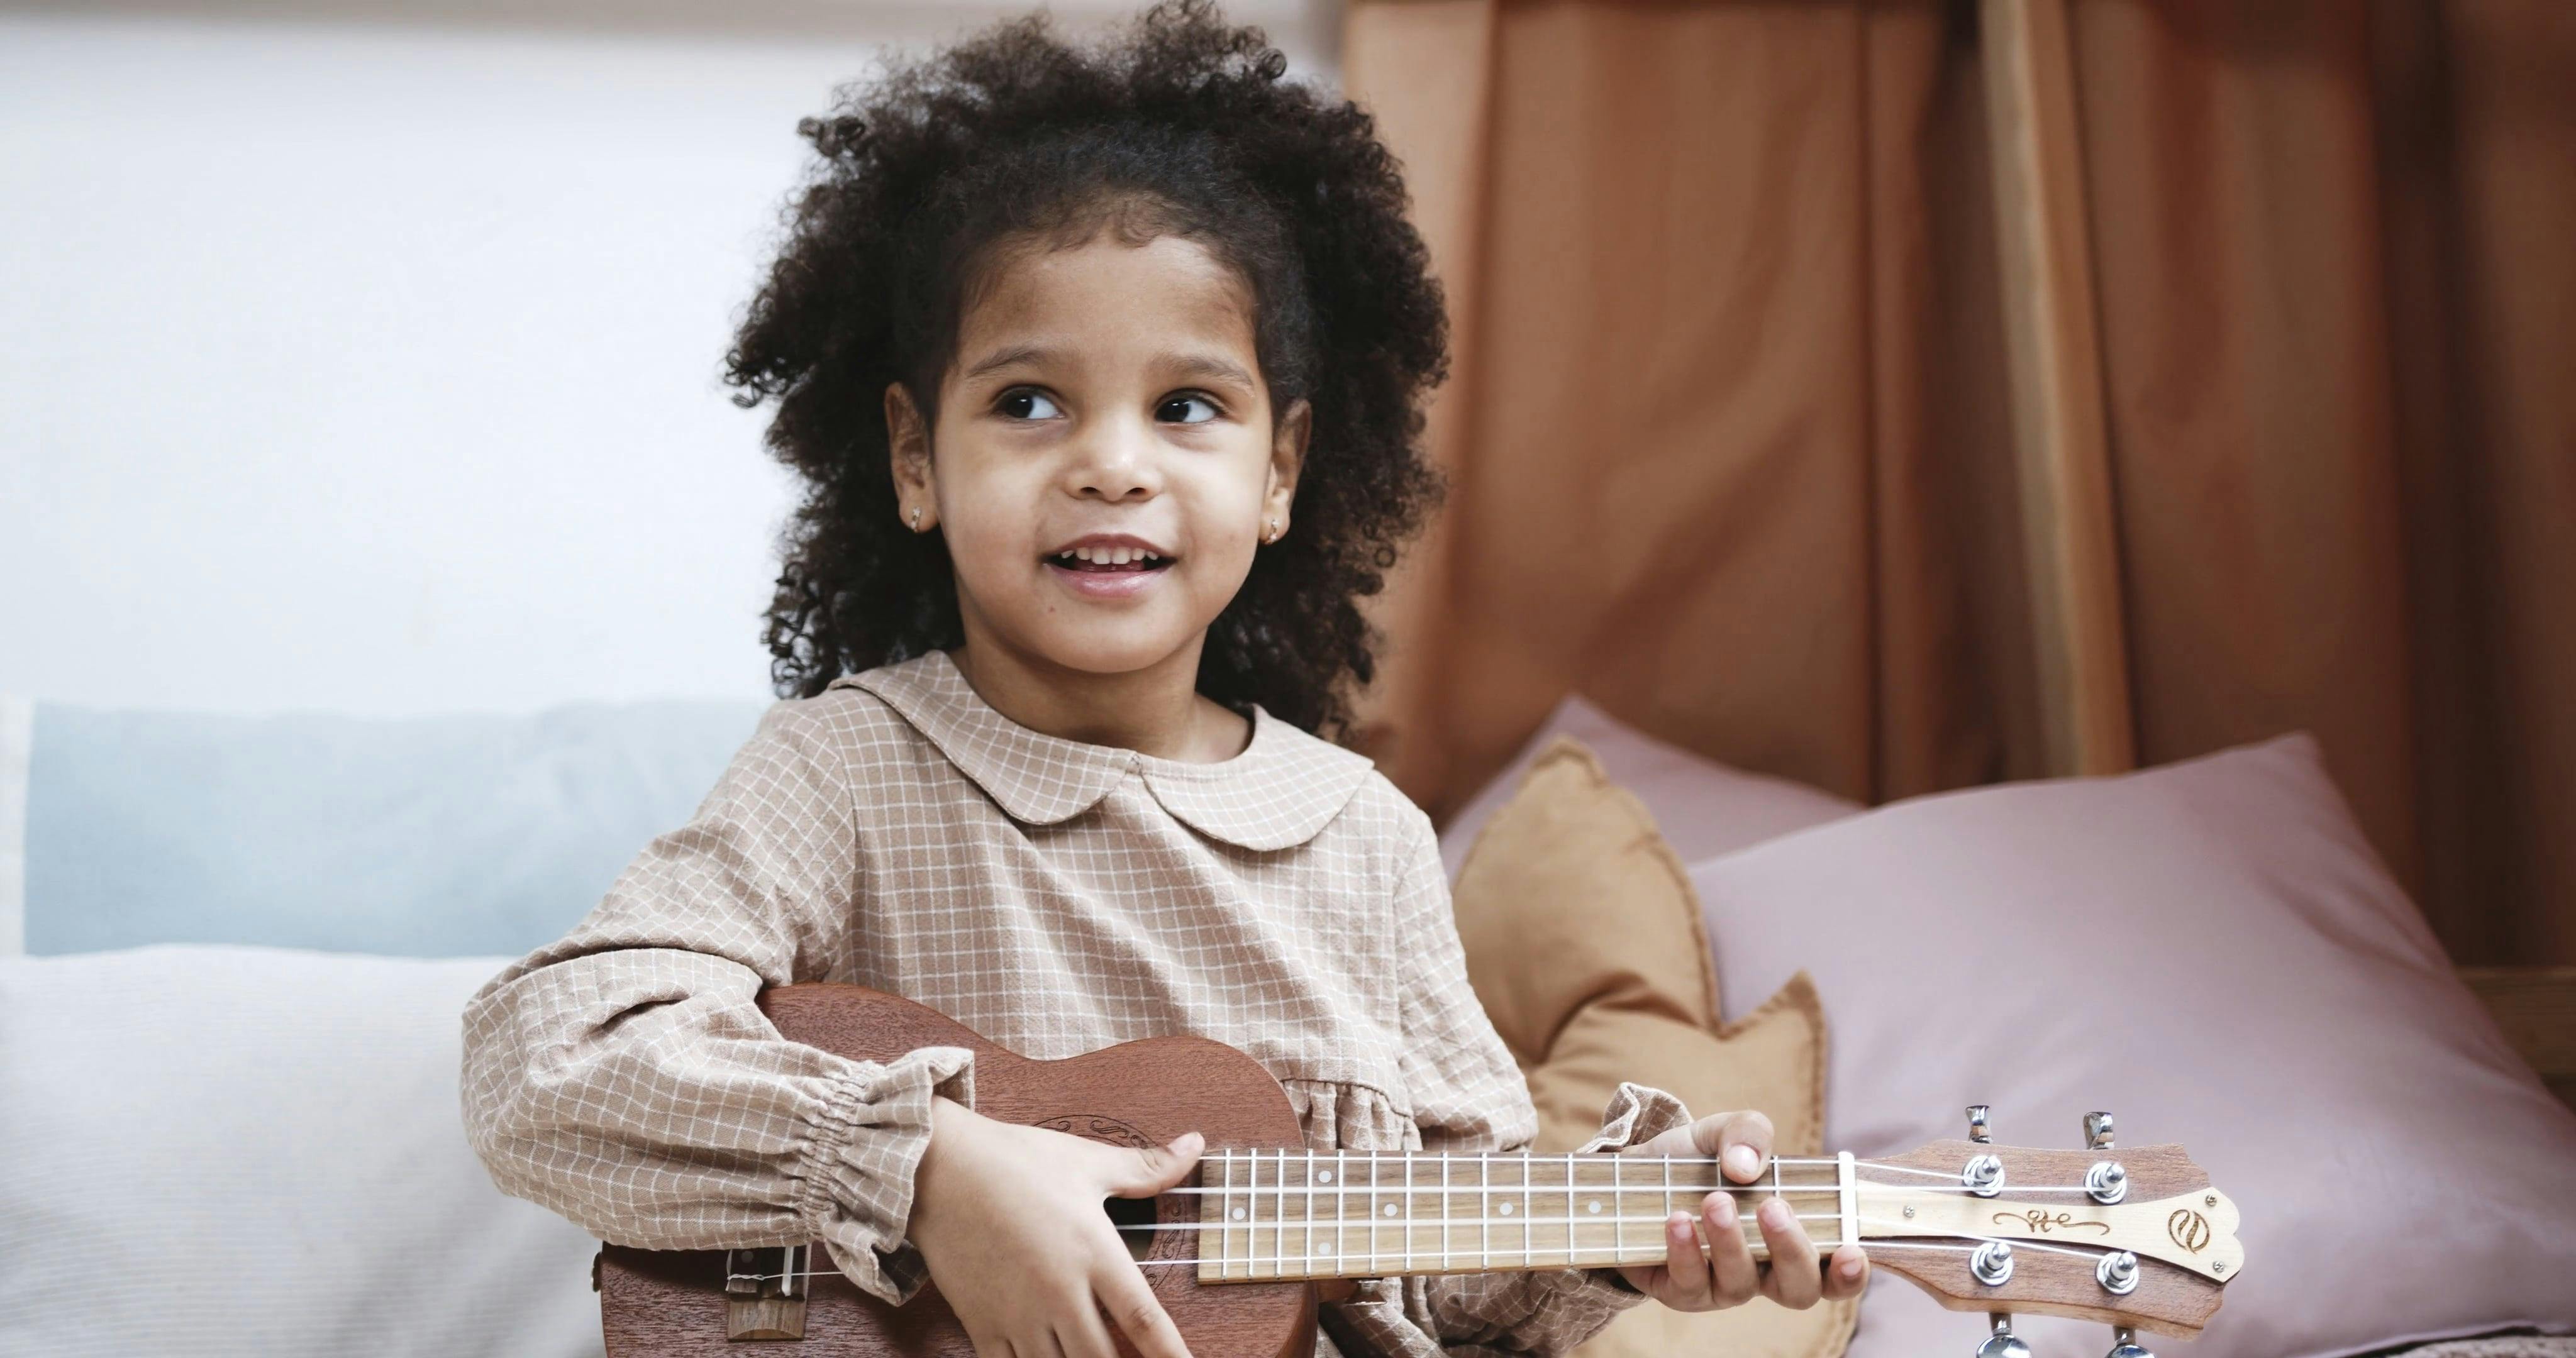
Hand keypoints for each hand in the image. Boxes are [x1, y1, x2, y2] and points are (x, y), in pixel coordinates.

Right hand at [909, 1096, 1202, 1357]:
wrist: (936, 1168)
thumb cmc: (1015, 1161)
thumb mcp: (1087, 1162)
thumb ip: (1146, 1168)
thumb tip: (1195, 1147)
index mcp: (1093, 1252)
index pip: (1144, 1319)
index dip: (1171, 1354)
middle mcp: (1058, 1290)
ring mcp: (1018, 1313)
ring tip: (1088, 1357)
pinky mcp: (982, 1323)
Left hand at [1612, 1110, 1867, 1310]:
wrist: (1633, 1171)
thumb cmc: (1696, 1160)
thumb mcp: (1725, 1131)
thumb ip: (1748, 1134)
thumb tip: (1745, 1166)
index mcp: (1791, 1239)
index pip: (1834, 1273)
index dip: (1851, 1273)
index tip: (1852, 1249)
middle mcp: (1763, 1271)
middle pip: (1797, 1289)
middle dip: (1791, 1250)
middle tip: (1773, 1207)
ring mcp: (1721, 1286)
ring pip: (1740, 1286)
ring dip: (1730, 1243)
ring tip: (1714, 1201)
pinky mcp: (1679, 1289)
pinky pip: (1689, 1283)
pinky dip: (1685, 1251)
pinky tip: (1676, 1220)